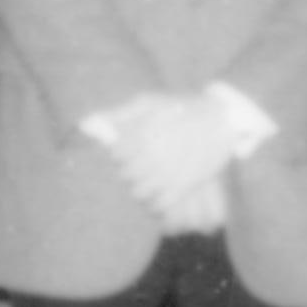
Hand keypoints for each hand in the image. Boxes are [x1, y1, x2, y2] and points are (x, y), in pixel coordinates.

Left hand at [98, 92, 239, 230]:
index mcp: (142, 134)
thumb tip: (84, 125)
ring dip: (142, 188)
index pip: (117, 155)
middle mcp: (152, 155)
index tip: (131, 150)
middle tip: (144, 165)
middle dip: (132, 171)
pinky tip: (160, 192)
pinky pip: (159, 205)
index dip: (122, 154)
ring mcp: (168, 173)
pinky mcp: (183, 186)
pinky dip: (156, 203)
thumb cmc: (181, 107)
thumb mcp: (149, 102)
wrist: (222, 119)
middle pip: (127, 176)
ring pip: (140, 193)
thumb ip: (117, 114)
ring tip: (151, 179)